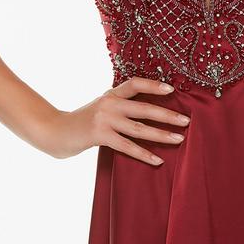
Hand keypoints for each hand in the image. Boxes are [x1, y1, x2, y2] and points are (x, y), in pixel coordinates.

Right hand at [35, 77, 189, 162]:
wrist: (56, 131)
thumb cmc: (83, 120)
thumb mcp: (101, 106)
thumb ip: (119, 104)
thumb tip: (147, 108)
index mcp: (111, 94)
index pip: (135, 84)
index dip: (153, 85)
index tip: (172, 90)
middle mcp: (109, 104)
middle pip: (144, 108)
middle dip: (168, 115)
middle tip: (187, 121)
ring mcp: (104, 119)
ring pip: (139, 128)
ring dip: (161, 134)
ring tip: (179, 139)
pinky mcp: (99, 136)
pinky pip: (127, 146)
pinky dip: (144, 153)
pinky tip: (158, 159)